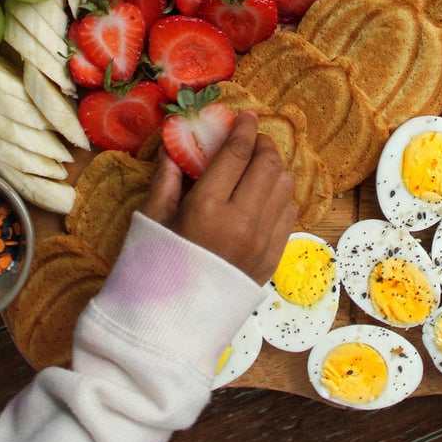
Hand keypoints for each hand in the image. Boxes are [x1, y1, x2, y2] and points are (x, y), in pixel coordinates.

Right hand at [143, 110, 295, 283]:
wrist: (170, 326)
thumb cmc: (154, 269)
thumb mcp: (152, 220)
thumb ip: (167, 179)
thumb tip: (174, 147)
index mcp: (206, 208)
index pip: (237, 153)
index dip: (244, 128)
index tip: (246, 115)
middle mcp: (240, 222)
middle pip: (267, 165)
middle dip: (263, 144)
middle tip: (253, 138)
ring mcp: (261, 243)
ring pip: (284, 187)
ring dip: (274, 169)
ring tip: (258, 166)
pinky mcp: (271, 260)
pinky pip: (289, 215)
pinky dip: (280, 198)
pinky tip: (263, 197)